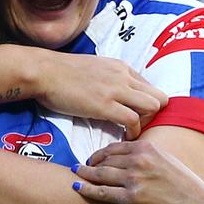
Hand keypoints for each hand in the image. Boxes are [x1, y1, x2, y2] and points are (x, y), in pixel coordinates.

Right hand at [31, 51, 167, 139]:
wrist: (44, 71)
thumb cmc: (61, 72)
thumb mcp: (94, 67)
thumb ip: (109, 77)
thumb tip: (114, 91)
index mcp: (121, 67)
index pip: (150, 87)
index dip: (145, 104)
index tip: (135, 115)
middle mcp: (123, 76)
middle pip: (159, 97)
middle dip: (153, 115)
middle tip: (138, 125)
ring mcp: (115, 90)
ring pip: (152, 107)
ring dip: (145, 123)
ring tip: (131, 131)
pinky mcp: (104, 105)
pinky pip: (132, 120)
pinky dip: (132, 132)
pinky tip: (123, 137)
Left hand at [74, 141, 203, 203]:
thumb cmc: (183, 186)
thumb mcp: (166, 161)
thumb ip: (146, 154)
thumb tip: (128, 151)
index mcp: (147, 148)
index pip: (114, 148)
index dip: (100, 153)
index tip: (93, 158)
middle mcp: (139, 160)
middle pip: (105, 160)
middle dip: (91, 163)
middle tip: (81, 166)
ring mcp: (134, 179)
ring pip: (100, 174)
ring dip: (84, 174)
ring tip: (76, 173)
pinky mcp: (131, 198)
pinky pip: (102, 192)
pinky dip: (86, 189)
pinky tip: (76, 187)